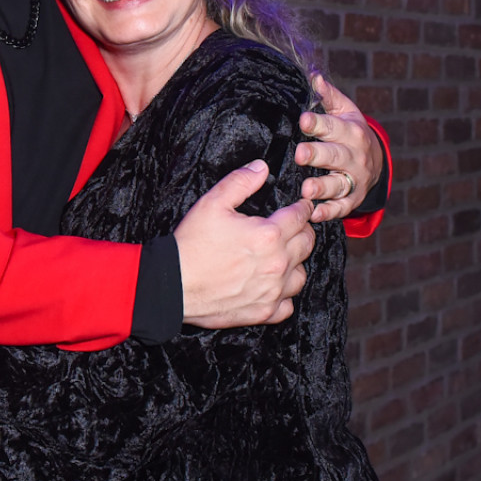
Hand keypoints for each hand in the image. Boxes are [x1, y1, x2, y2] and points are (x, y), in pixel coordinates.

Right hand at [174, 160, 313, 329]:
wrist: (173, 285)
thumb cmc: (191, 246)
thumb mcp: (212, 203)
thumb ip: (240, 182)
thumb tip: (261, 168)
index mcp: (268, 235)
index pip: (300, 216)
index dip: (303, 207)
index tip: (302, 205)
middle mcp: (277, 264)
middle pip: (307, 243)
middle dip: (303, 231)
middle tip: (295, 227)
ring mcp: (272, 291)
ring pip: (301, 275)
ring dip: (296, 263)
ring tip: (284, 257)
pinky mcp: (264, 312)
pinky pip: (288, 305)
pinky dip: (284, 295)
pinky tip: (274, 286)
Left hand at [295, 73, 383, 222]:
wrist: (376, 161)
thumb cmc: (351, 132)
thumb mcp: (345, 111)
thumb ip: (328, 96)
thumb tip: (314, 76)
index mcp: (352, 132)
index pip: (333, 127)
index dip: (318, 124)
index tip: (304, 120)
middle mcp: (355, 157)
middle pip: (335, 156)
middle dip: (318, 155)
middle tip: (301, 154)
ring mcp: (354, 180)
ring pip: (338, 184)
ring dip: (322, 187)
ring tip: (306, 188)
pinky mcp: (351, 200)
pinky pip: (340, 208)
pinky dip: (328, 212)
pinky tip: (314, 213)